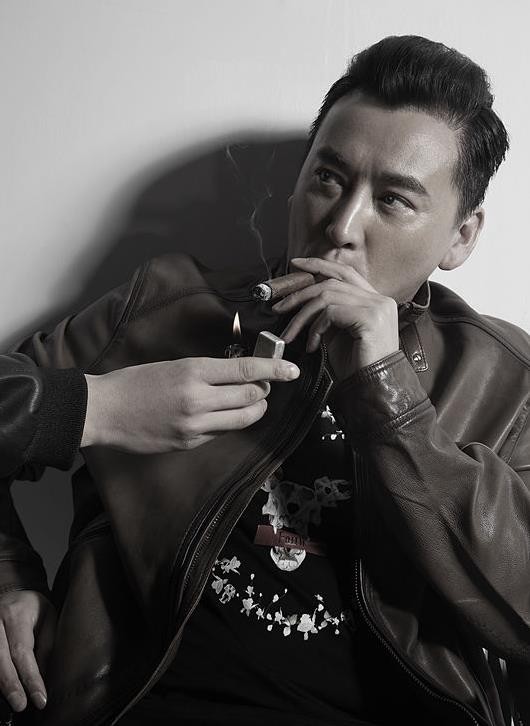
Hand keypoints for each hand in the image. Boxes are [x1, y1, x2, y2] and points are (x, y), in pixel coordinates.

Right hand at [0, 591, 55, 712]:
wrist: (12, 593)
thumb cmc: (34, 609)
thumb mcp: (48, 619)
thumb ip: (46, 646)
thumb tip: (44, 677)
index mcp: (16, 615)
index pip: (23, 652)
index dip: (31, 678)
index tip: (40, 698)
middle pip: (1, 660)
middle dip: (11, 686)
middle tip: (21, 705)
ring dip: (0, 684)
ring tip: (13, 700)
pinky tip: (1, 690)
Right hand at [82, 356, 299, 452]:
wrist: (104, 411)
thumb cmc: (135, 383)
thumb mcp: (173, 366)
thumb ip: (206, 372)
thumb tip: (238, 374)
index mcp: (193, 372)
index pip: (246, 370)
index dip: (274, 368)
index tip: (292, 369)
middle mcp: (198, 399)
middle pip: (251, 396)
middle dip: (265, 390)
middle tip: (265, 384)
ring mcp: (194, 425)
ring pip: (242, 418)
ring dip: (254, 409)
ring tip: (252, 401)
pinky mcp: (189, 443)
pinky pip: (221, 432)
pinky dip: (229, 422)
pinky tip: (221, 415)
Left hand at [272, 257, 398, 381]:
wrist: (373, 388)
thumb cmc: (356, 366)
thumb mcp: (337, 334)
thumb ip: (327, 314)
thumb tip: (302, 302)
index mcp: (375, 300)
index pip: (344, 272)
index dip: (319, 264)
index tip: (296, 265)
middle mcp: (379, 299)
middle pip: (331, 282)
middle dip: (300, 293)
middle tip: (279, 306)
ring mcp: (377, 307)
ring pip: (326, 297)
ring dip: (301, 316)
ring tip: (290, 334)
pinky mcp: (370, 318)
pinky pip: (330, 313)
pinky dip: (315, 328)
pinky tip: (314, 346)